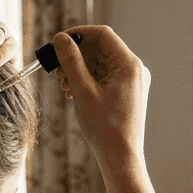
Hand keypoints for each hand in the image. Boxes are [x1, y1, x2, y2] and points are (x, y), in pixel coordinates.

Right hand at [52, 25, 149, 168]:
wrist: (121, 158)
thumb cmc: (105, 128)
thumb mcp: (83, 91)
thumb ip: (72, 62)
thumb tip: (61, 39)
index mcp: (129, 65)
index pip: (103, 35)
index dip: (79, 34)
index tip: (59, 42)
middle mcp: (135, 70)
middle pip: (101, 49)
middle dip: (77, 56)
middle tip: (57, 69)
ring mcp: (132, 82)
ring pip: (102, 64)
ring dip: (80, 70)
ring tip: (64, 86)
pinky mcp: (127, 93)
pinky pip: (106, 78)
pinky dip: (88, 81)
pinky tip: (73, 93)